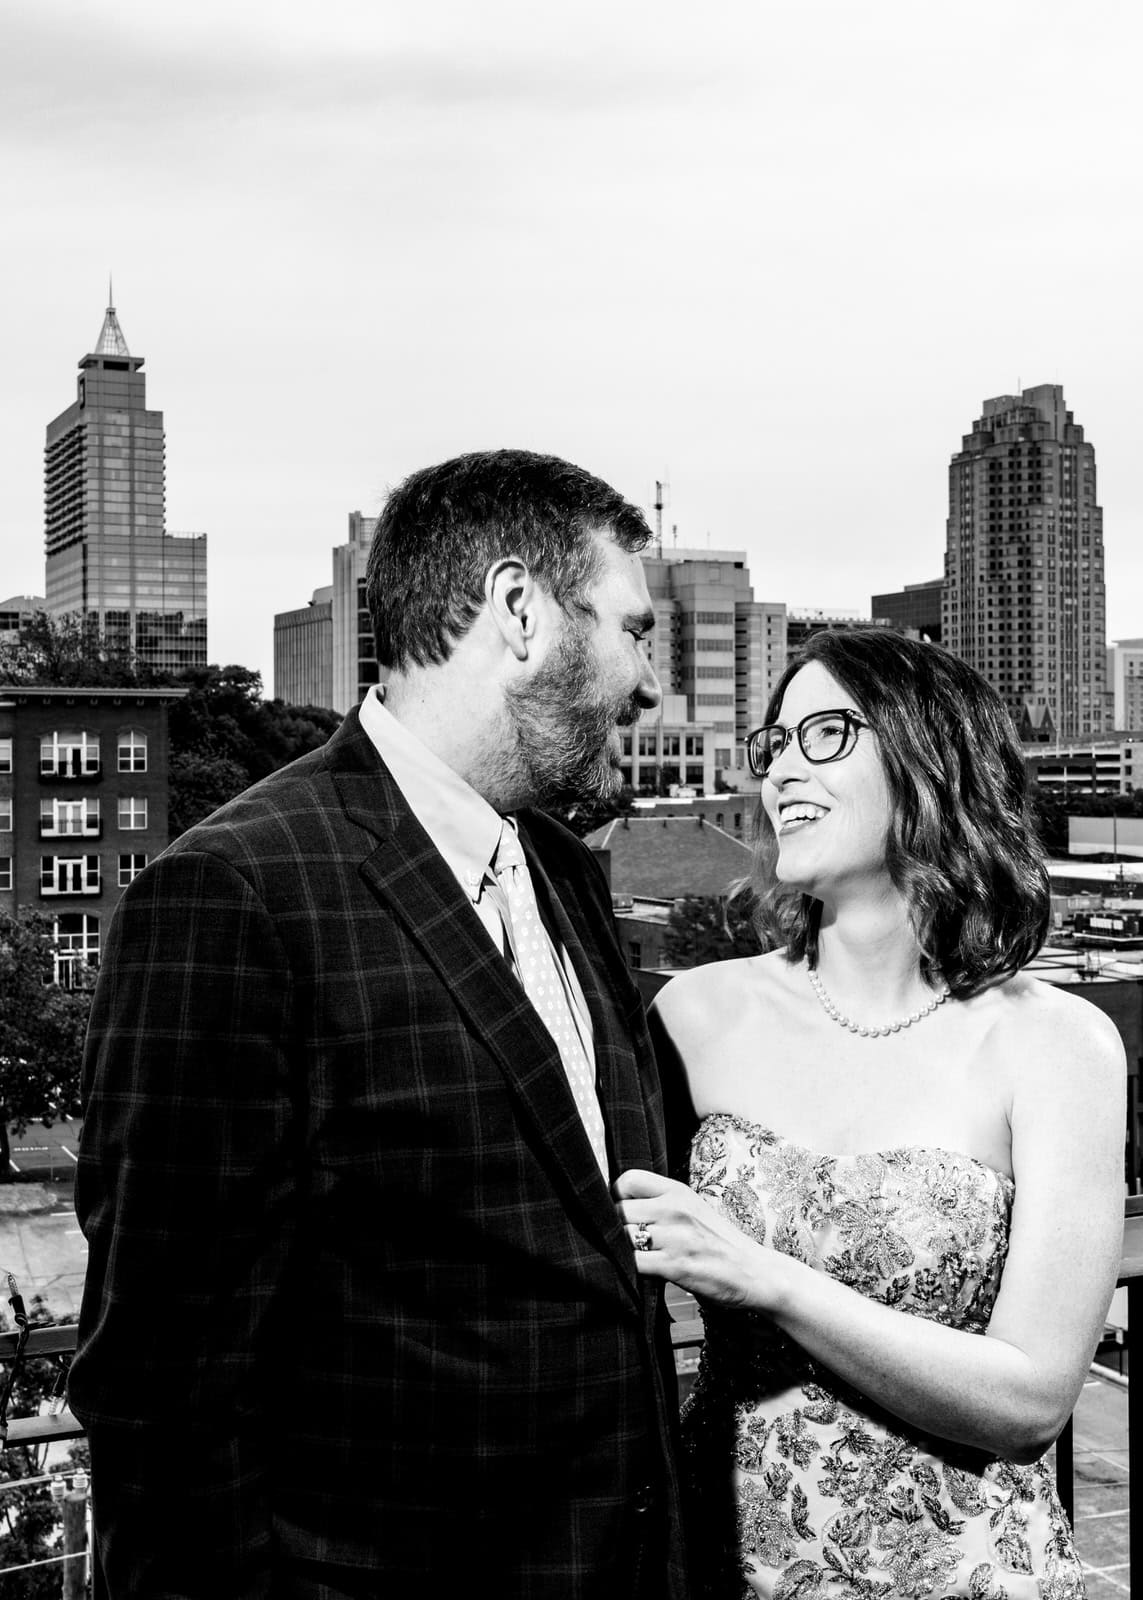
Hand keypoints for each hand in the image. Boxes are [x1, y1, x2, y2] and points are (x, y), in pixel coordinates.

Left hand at [613, 1168, 771, 1309]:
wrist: (754, 1271)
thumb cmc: (720, 1242)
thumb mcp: (693, 1208)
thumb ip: (661, 1203)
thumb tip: (620, 1205)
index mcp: (678, 1191)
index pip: (628, 1179)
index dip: (615, 1197)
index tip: (618, 1212)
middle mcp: (675, 1209)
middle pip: (618, 1210)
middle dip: (613, 1227)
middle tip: (619, 1240)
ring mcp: (675, 1237)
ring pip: (622, 1237)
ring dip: (619, 1249)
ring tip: (627, 1256)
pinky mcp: (675, 1265)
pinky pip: (633, 1262)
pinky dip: (628, 1268)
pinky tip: (637, 1271)